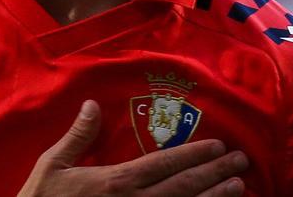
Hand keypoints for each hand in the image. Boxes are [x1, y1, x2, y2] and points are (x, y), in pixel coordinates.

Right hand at [17, 100, 247, 196]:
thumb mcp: (52, 166)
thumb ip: (77, 136)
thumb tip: (92, 104)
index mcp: (116, 182)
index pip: (165, 165)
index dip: (194, 154)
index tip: (217, 145)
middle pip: (184, 189)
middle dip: (215, 173)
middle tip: (240, 161)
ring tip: (239, 187)